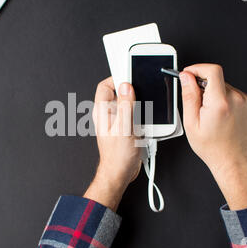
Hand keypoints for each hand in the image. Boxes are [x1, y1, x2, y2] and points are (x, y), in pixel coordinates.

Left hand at [83, 77, 140, 210]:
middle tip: (140, 92)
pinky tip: (144, 124)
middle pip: (119, 92)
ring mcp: (117, 121)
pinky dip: (141, 116)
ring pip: (128, 103)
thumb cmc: (117, 156)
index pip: (105, 85)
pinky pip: (134, 115)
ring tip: (141, 114)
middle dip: (131, 91)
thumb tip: (127, 87)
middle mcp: (108, 114)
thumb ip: (125, 105)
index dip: (117, 77)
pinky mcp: (125, 127)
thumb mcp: (124, 128)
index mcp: (102, 111)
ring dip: (138, 105)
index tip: (130, 75)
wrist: (120, 172)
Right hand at [180, 64, 246, 209]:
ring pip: (223, 86)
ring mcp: (245, 100)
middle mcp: (236, 99)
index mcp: (220, 103)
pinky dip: (223, 99)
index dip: (197, 68)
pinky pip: (231, 93)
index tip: (188, 73)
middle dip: (203, 87)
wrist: (234, 160)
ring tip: (211, 115)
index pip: (212, 70)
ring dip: (213, 94)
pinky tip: (221, 116)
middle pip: (215, 79)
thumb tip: (186, 77)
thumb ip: (188, 96)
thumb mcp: (192, 123)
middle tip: (198, 105)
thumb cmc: (213, 147)